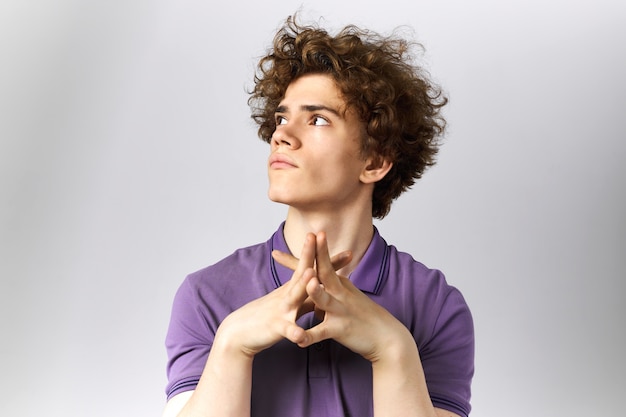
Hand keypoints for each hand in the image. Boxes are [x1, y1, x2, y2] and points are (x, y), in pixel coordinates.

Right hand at [215, 233, 318, 356]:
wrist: (238, 332)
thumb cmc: (266, 317)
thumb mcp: (289, 304)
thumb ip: (305, 297)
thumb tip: (322, 289)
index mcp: (292, 290)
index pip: (312, 270)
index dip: (329, 262)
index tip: (349, 254)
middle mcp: (287, 295)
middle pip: (304, 273)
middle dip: (316, 258)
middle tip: (329, 243)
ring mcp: (281, 309)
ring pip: (294, 295)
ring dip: (304, 284)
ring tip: (314, 274)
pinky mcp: (274, 327)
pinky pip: (286, 329)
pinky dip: (294, 330)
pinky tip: (301, 334)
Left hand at [274, 232, 410, 362]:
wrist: (387, 336)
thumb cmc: (363, 316)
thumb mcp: (345, 297)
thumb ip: (327, 289)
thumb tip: (312, 282)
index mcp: (338, 283)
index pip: (319, 265)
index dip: (305, 254)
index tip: (278, 250)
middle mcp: (339, 293)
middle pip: (326, 271)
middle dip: (318, 254)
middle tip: (311, 236)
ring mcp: (340, 310)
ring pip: (325, 299)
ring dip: (316, 291)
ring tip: (308, 284)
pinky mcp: (340, 329)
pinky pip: (323, 332)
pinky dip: (310, 335)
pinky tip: (299, 340)